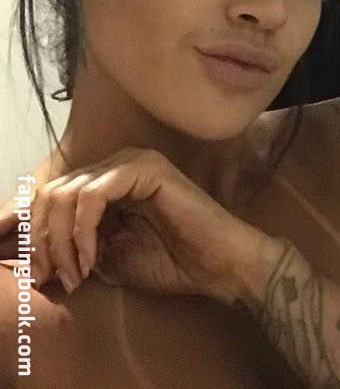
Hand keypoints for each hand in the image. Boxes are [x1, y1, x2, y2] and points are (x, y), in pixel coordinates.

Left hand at [0, 147, 269, 304]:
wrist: (219, 265)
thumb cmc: (172, 262)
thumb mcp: (107, 259)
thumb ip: (73, 249)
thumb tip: (29, 259)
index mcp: (108, 181)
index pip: (50, 194)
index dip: (24, 227)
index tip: (15, 263)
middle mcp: (117, 164)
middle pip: (50, 193)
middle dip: (40, 240)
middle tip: (47, 277)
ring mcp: (134, 163)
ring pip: (66, 193)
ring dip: (60, 241)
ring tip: (73, 273)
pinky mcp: (148, 170)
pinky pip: (93, 195)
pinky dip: (83, 231)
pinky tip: (93, 257)